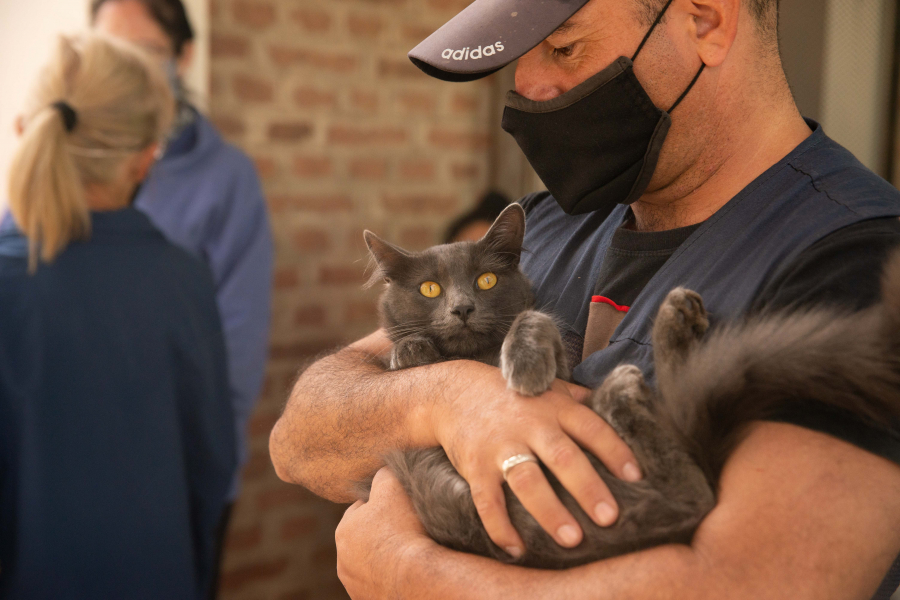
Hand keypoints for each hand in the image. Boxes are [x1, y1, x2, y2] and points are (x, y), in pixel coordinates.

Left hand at [336, 467, 432, 598]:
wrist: (417, 577)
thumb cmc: (404, 528)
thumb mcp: (392, 485)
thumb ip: (383, 474)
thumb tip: (382, 470)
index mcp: (343, 530)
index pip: (361, 510)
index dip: (382, 505)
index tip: (400, 506)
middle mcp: (343, 561)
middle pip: (366, 539)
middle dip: (382, 533)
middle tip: (408, 529)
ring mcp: (356, 585)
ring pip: (373, 563)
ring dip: (387, 557)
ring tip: (410, 551)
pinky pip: (383, 583)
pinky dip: (393, 577)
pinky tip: (409, 570)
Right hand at [431, 362, 641, 557]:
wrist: (453, 393)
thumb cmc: (512, 395)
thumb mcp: (548, 389)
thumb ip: (579, 400)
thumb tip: (619, 407)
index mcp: (554, 407)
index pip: (590, 428)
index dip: (614, 451)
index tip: (636, 477)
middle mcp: (529, 425)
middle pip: (562, 456)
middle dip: (587, 487)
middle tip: (609, 517)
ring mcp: (500, 446)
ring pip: (527, 480)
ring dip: (549, 511)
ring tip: (571, 538)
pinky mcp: (475, 466)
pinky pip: (487, 500)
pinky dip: (499, 526)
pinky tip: (516, 548)